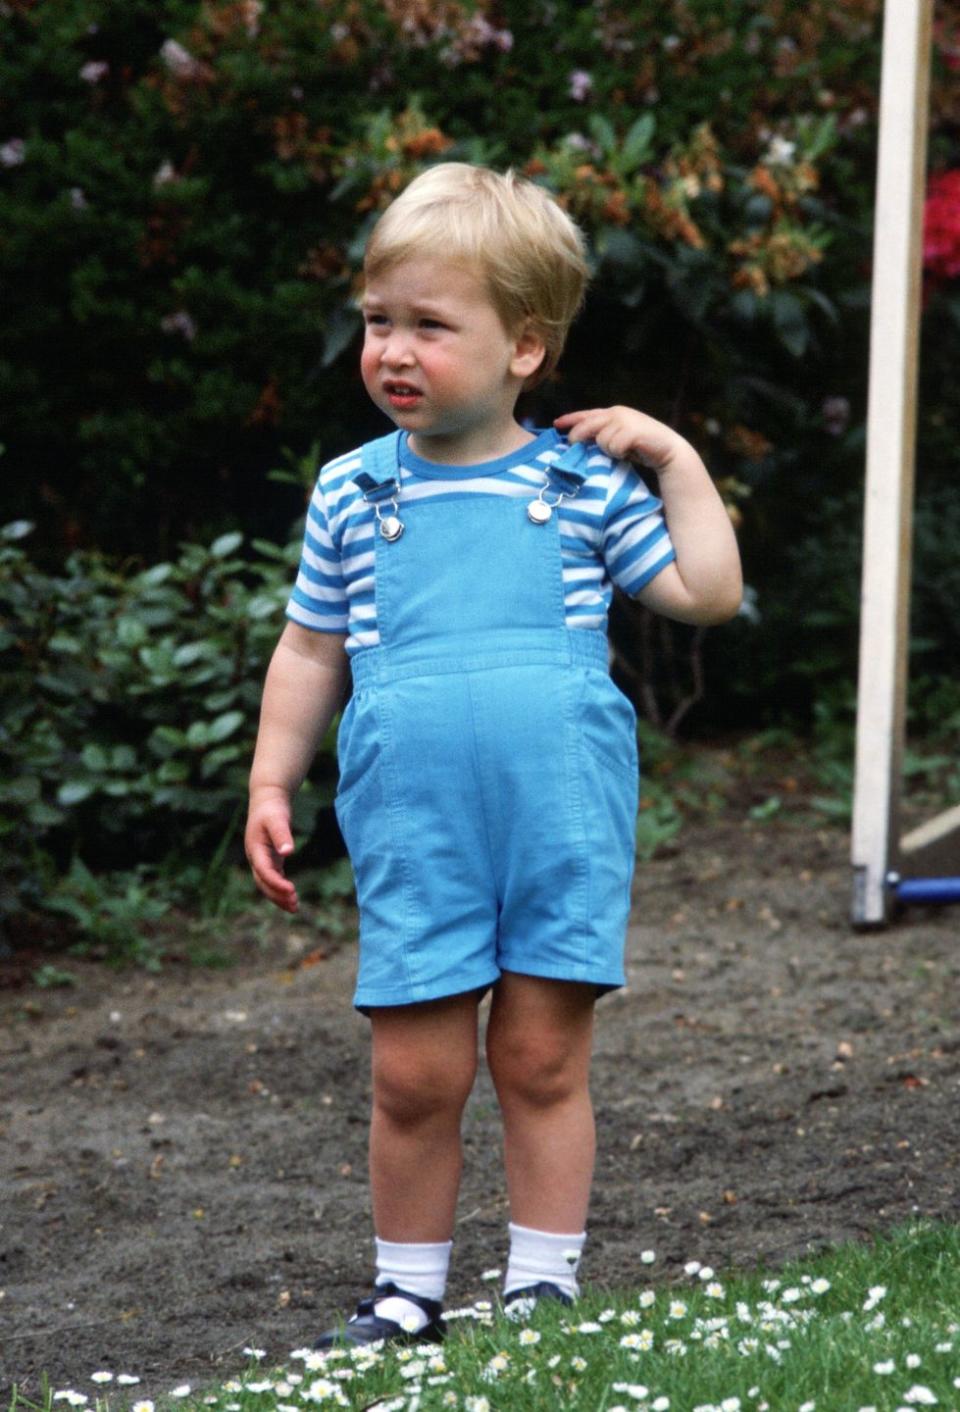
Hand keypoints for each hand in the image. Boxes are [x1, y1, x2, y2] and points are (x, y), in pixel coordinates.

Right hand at [245, 787, 298, 912]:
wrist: (267, 801)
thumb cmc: (272, 809)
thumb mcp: (278, 819)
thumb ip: (282, 834)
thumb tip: (288, 852)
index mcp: (255, 850)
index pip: (264, 871)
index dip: (276, 883)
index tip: (291, 891)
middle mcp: (255, 858)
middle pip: (263, 883)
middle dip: (277, 895)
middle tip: (295, 906)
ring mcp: (261, 860)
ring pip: (267, 884)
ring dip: (278, 896)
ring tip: (295, 908)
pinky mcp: (269, 859)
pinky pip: (273, 879)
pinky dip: (281, 889)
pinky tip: (291, 896)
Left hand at [554, 406, 683, 472]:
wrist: (669, 451)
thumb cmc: (641, 448)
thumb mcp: (617, 440)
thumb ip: (600, 438)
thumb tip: (576, 444)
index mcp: (612, 413)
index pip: (586, 414)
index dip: (570, 419)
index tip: (556, 425)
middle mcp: (617, 413)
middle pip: (586, 425)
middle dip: (578, 438)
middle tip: (575, 447)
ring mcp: (625, 421)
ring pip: (600, 440)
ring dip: (607, 450)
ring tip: (621, 452)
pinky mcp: (632, 431)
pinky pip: (613, 446)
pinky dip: (618, 453)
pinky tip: (628, 453)